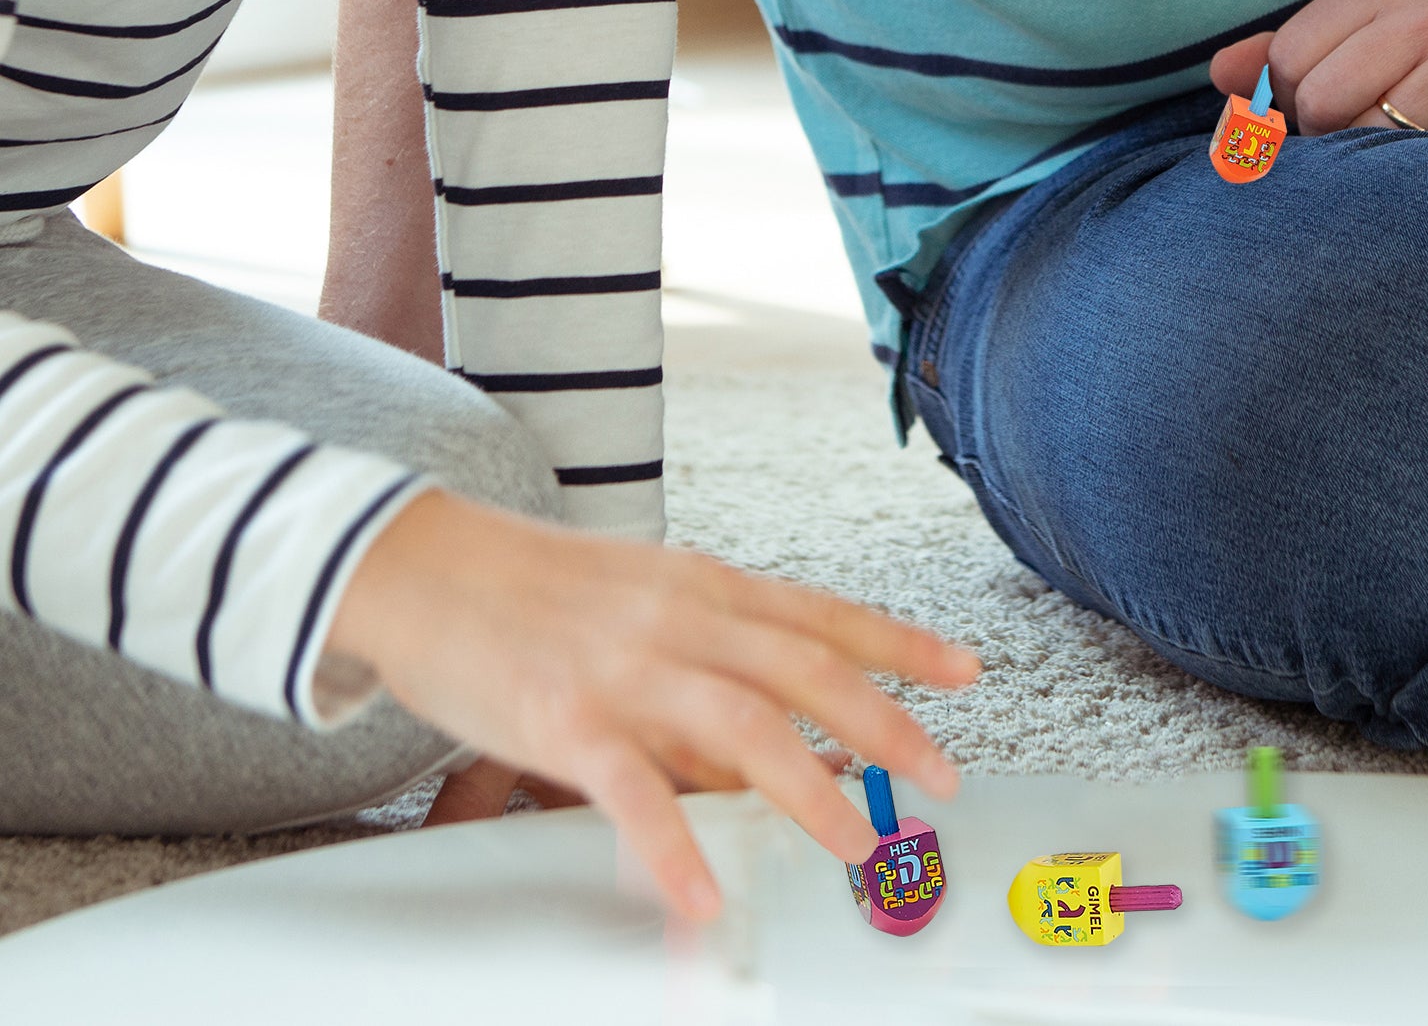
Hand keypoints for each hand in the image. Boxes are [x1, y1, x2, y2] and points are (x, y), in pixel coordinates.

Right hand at [328, 489, 979, 920]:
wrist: (426, 562)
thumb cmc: (537, 590)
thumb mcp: (642, 601)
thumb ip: (708, 663)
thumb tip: (768, 749)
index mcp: (708, 585)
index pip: (825, 615)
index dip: (903, 644)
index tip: (967, 673)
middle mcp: (685, 618)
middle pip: (810, 672)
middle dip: (887, 728)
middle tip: (942, 778)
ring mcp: (629, 667)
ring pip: (746, 728)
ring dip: (812, 792)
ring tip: (855, 848)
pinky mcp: (565, 719)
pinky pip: (634, 792)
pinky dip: (676, 846)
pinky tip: (703, 897)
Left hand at [1213, 0, 1427, 182]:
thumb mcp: (1368, 61)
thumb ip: (1288, 63)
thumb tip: (1220, 73)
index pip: (1285, 58)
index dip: (1289, 112)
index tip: (1331, 130)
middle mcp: (1426, 6)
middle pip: (1312, 95)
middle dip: (1330, 142)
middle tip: (1383, 149)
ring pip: (1356, 132)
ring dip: (1372, 170)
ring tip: (1413, 161)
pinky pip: (1409, 160)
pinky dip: (1413, 185)